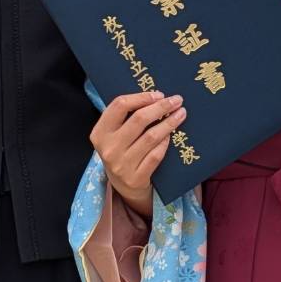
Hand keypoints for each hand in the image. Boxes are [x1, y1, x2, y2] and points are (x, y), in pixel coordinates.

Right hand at [90, 91, 185, 217]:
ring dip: (169, 123)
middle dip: (161, 107)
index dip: (141, 97)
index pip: (119, 106)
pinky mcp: (136, 178)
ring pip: (151, 137)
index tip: (159, 94)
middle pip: (139, 119)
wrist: (122, 187)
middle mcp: (109, 148)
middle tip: (176, 101)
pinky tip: (172, 135)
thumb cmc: (121, 151)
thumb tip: (155, 96)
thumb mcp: (114, 135)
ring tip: (181, 114)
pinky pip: (156, 155)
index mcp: (100, 132)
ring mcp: (122, 165)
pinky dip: (165, 143)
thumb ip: (126, 117)